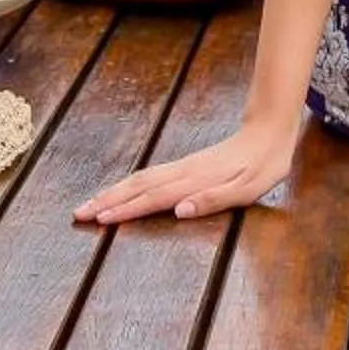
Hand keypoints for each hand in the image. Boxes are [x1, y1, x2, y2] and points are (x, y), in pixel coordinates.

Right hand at [74, 115, 301, 224]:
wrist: (271, 130)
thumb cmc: (264, 164)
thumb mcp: (248, 188)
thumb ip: (214, 199)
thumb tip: (180, 210)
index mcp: (196, 181)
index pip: (153, 198)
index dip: (125, 210)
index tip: (99, 219)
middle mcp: (184, 172)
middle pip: (138, 186)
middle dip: (107, 200)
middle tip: (78, 214)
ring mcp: (184, 166)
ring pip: (141, 179)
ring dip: (114, 191)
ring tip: (91, 203)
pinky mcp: (187, 165)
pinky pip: (151, 175)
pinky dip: (130, 184)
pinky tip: (124, 190)